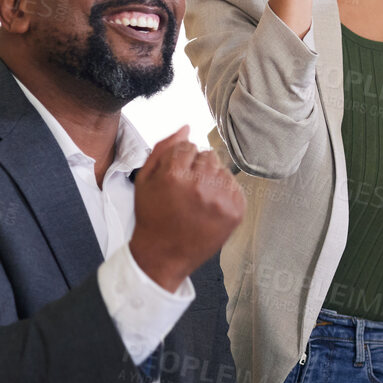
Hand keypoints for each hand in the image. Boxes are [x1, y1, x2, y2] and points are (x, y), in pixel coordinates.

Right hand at [129, 128, 244, 292]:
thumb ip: (164, 149)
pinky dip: (224, 194)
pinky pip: (235, 187)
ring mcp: (221, 200)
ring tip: (197, 200)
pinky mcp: (236, 211)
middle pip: (209, 156)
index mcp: (175, 175)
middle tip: (186, 191)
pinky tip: (209, 208)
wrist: (164, 255)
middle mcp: (200, 186)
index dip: (181, 160)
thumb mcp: (145, 180)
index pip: (189, 146)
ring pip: (222, 170)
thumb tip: (187, 127)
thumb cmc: (153, 216)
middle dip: (197, 168)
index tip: (176, 177)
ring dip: (212, 180)